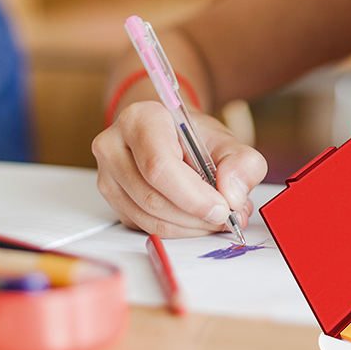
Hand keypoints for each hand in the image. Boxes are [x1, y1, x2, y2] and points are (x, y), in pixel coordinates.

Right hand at [92, 101, 267, 237]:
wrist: (172, 136)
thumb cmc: (194, 137)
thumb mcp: (227, 141)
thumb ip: (242, 163)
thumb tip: (233, 195)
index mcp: (140, 119)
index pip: (159, 166)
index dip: (193, 195)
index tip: (222, 208)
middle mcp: (114, 146)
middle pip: (153, 197)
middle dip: (196, 215)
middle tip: (228, 216)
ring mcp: (108, 176)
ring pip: (149, 218)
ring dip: (191, 226)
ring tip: (217, 216)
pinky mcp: (113, 202)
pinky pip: (146, 227)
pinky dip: (179, 230)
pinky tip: (198, 218)